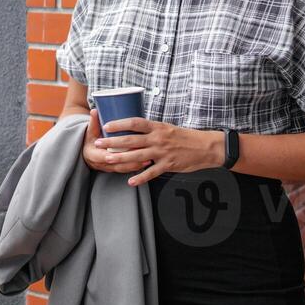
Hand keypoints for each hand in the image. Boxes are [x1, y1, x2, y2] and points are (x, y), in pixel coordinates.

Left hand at [85, 110, 221, 185]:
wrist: (206, 147)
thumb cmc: (186, 137)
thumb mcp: (167, 128)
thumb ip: (152, 130)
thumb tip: (135, 130)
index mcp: (158, 127)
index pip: (135, 123)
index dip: (119, 123)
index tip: (106, 125)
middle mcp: (158, 139)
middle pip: (131, 140)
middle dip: (112, 142)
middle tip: (98, 143)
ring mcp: (162, 152)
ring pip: (137, 156)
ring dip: (121, 158)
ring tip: (107, 160)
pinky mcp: (168, 164)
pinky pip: (151, 172)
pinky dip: (140, 178)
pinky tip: (130, 182)